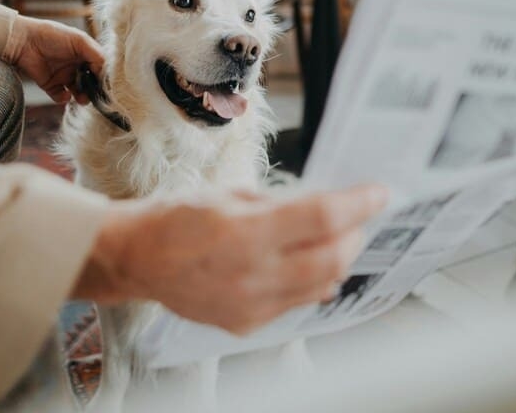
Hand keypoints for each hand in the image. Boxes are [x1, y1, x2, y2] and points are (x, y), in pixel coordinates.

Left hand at [5, 16, 104, 104]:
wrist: (24, 41)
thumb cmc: (53, 35)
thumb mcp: (80, 40)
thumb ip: (96, 54)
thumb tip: (106, 71)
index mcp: (84, 54)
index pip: (99, 68)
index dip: (103, 77)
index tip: (107, 85)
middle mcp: (75, 66)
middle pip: (90, 83)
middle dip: (94, 90)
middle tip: (96, 95)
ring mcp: (63, 76)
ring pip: (78, 92)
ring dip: (82, 97)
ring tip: (83, 98)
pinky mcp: (50, 85)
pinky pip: (60, 97)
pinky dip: (64, 98)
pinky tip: (65, 94)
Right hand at [73, 184, 389, 332]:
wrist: (136, 259)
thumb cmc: (176, 218)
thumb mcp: (230, 194)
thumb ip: (279, 204)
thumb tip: (323, 206)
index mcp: (245, 233)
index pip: (322, 218)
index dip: (358, 204)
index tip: (379, 193)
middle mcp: (252, 275)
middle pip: (331, 258)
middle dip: (354, 235)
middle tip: (359, 217)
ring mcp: (251, 305)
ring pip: (320, 285)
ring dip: (338, 259)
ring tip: (338, 238)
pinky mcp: (247, 323)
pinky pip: (296, 302)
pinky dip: (312, 280)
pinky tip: (308, 263)